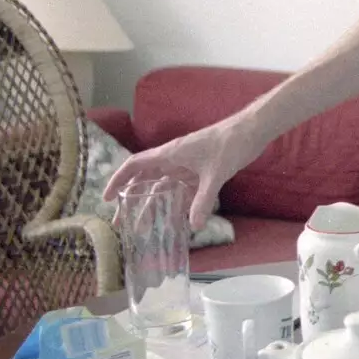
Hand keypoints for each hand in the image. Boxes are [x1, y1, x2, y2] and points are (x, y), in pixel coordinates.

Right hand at [102, 120, 255, 230]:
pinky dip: (175, 204)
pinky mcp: (200, 171)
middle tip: (120, 222)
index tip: (107, 198)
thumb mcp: (215, 174)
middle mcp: (174, 159)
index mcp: (170, 154)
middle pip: (145, 180)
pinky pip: (182, 189)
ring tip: (142, 227)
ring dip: (152, 205)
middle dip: (131, 200)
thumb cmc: (230, 144)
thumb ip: (203, 200)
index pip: (134, 165)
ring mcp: (187, 165)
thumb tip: (194, 226)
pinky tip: (173, 220)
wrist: (251, 131)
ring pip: (162, 187)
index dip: (118, 179)